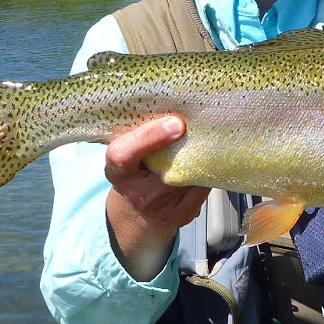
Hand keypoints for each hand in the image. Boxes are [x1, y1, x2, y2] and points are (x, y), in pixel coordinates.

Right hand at [102, 116, 209, 279]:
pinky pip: (202, 188)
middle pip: (169, 165)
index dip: (149, 137)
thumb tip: (177, 108)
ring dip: (201, 157)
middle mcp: (136, 193)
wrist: (137, 212)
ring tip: (206, 141)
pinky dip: (206, 173)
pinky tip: (205, 164)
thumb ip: (143, 135)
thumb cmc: (135, 171)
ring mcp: (160, 208)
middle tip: (203, 124)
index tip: (175, 123)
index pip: (124, 154)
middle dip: (188, 144)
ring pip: (191, 175)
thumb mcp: (127, 152)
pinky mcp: (181, 215)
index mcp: (117, 170)